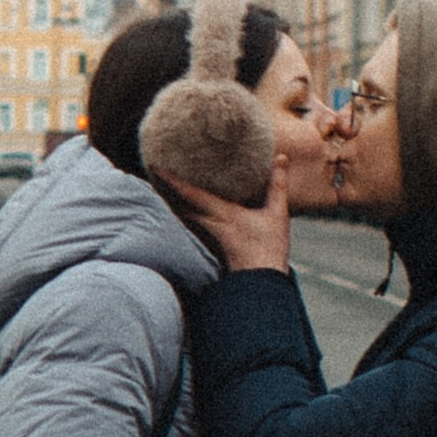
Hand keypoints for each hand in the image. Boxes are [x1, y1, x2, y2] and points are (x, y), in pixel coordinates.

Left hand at [158, 175, 291, 276]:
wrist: (261, 280)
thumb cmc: (269, 248)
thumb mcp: (277, 214)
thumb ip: (278, 184)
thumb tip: (281, 156)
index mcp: (223, 214)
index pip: (192, 194)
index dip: (174, 180)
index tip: (157, 166)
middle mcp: (212, 222)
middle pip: (182, 203)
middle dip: (168, 188)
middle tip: (155, 170)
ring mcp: (211, 233)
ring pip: (186, 213)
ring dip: (175, 199)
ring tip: (166, 185)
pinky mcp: (214, 241)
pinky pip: (195, 221)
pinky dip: (187, 210)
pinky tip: (188, 206)